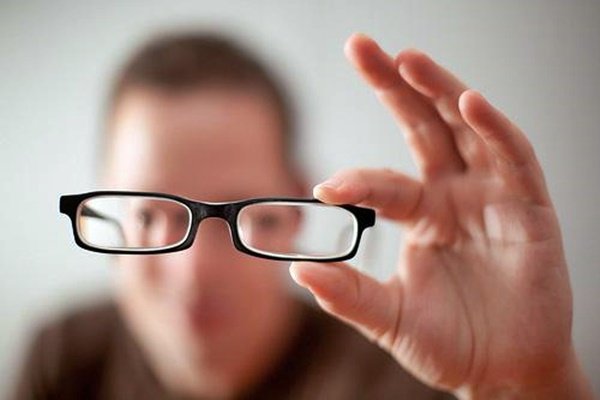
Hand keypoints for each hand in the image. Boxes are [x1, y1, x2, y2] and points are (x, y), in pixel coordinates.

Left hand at [290, 34, 592, 397]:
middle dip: (394, 85)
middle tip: (361, 47)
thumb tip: (298, 271)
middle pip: (421, 126)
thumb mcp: (390, 318)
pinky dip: (493, 129)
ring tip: (408, 59)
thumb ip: (349, 295)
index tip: (325, 188)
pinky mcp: (530, 208)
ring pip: (465, 129)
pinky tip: (467, 102)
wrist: (504, 373)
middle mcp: (454, 195)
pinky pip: (513, 157)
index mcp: (421, 214)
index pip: (383, 183)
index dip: (356, 181)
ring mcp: (491, 196)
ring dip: (439, 90)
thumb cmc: (450, 342)